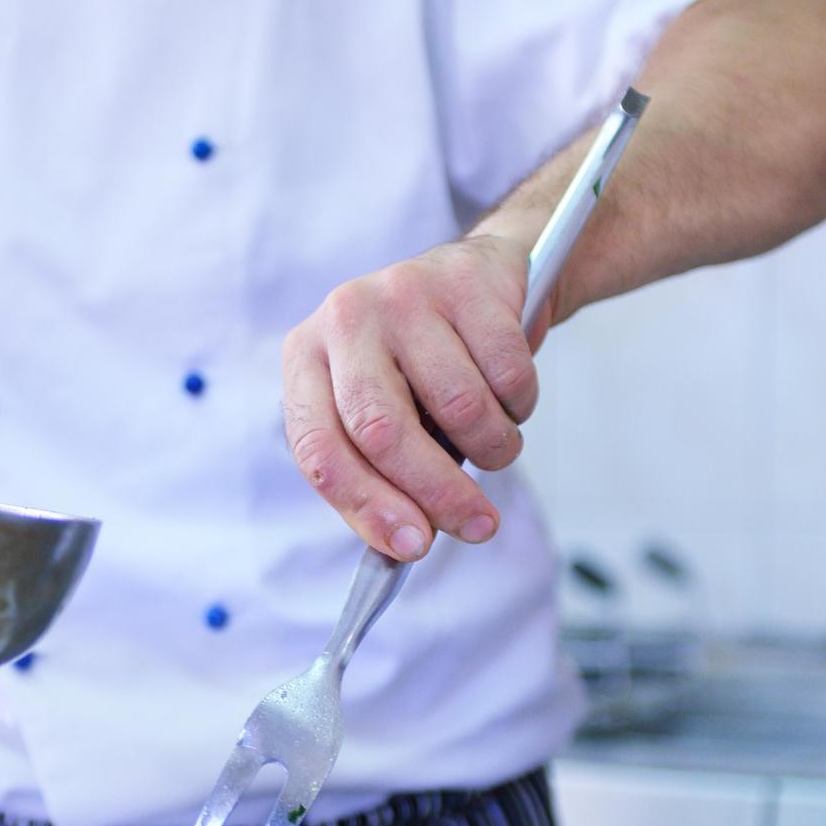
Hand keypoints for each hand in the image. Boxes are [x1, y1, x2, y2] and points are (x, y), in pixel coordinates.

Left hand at [282, 234, 546, 560]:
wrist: (481, 277)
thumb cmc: (424, 363)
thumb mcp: (386, 409)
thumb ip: (381, 472)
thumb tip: (403, 543)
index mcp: (306, 358)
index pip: (319, 448)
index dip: (364, 506)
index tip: (410, 548)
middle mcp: (345, 319)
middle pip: (382, 431)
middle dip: (438, 493)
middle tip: (478, 527)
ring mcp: (402, 292)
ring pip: (459, 407)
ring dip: (494, 448)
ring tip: (498, 446)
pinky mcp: (464, 280)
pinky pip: (507, 374)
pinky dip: (520, 407)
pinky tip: (511, 398)